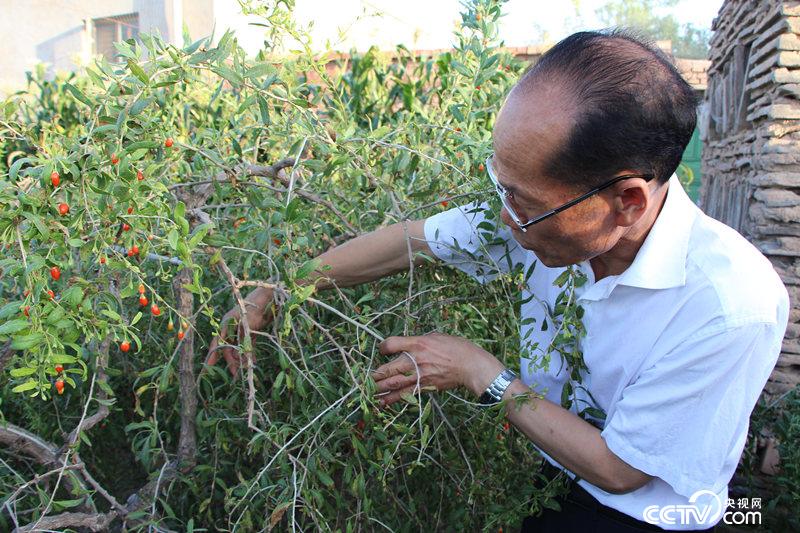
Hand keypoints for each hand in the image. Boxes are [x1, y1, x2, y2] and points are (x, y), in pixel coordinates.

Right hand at [205, 287, 274, 375]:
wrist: (269, 297)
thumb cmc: (255, 308)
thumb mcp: (248, 325)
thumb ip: (244, 340)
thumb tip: (243, 358)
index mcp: (226, 324)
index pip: (217, 342)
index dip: (213, 355)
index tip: (209, 367)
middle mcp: (232, 327)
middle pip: (229, 347)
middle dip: (231, 360)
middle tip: (235, 374)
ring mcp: (242, 329)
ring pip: (238, 347)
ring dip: (241, 358)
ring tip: (245, 369)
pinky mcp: (251, 330)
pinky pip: (248, 344)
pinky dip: (250, 352)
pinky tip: (253, 361)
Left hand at [371, 332, 503, 406]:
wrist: (471, 366)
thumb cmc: (456, 348)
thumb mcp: (436, 336)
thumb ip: (419, 341)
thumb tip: (408, 344)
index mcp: (418, 343)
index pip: (391, 344)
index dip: (383, 347)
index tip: (382, 350)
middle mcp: (415, 360)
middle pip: (388, 368)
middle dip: (375, 374)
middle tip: (366, 378)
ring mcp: (419, 375)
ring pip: (393, 384)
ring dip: (379, 388)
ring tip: (368, 391)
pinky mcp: (425, 387)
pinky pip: (405, 394)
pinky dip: (392, 399)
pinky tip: (382, 402)